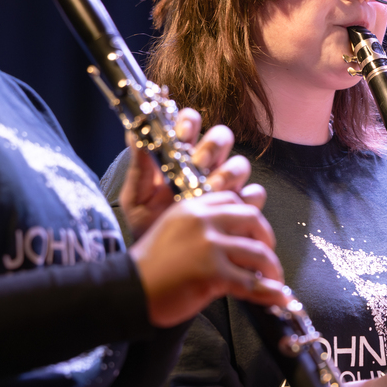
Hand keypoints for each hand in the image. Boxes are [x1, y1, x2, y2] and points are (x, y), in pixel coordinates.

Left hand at [119, 107, 265, 239]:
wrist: (160, 264)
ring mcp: (226, 186)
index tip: (182, 136)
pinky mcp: (239, 208)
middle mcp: (207, 166)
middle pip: (222, 138)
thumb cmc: (148, 227)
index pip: (191, 123)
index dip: (190, 123)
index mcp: (181, 156)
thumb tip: (132, 133)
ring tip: (210, 190)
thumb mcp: (136, 198)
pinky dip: (245, 198)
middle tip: (199, 163)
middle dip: (212, 147)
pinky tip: (230, 207)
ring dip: (227, 174)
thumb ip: (138, 167)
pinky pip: (254, 195)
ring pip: (240, 164)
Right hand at [129, 190, 288, 327]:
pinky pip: (251, 282)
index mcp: (192, 208)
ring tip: (273, 280)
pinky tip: (277, 297)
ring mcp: (209, 246)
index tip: (254, 233)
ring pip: (258, 252)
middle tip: (268, 255)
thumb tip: (231, 238)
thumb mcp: (171, 231)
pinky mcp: (213, 273)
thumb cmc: (149, 267)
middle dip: (267, 237)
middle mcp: (203, 221)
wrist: (129, 290)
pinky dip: (269, 292)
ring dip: (272, 268)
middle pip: (252, 218)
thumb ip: (199, 228)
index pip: (232, 200)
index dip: (249, 216)